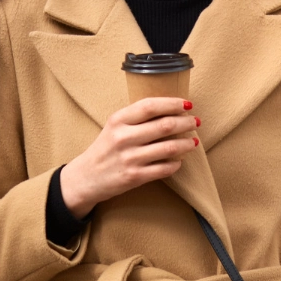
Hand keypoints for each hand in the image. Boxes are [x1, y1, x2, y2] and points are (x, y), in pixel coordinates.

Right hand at [60, 98, 199, 217]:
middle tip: (195, 121)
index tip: (187, 103)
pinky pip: (164, 169)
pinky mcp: (134, 177)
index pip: (150, 106)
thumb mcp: (114, 126)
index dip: (172, 103)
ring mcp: (129, 158)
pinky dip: (176, 164)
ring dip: (186, 143)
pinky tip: (179, 160)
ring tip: (194, 141)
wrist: (85, 178)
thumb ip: (136, 117)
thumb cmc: (105, 148)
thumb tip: (170, 109)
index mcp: (118, 120)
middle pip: (164, 125)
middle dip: (186, 122)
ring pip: (169, 148)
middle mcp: (123, 137)